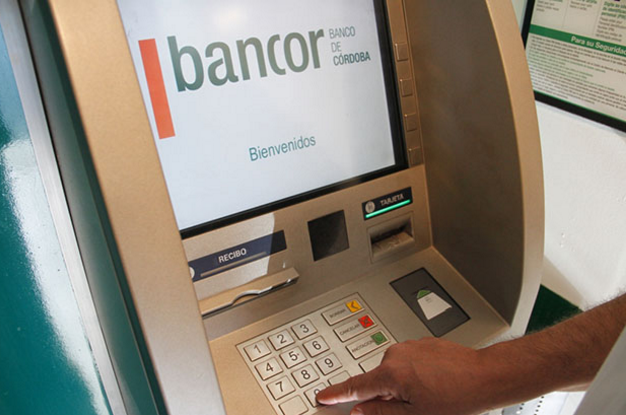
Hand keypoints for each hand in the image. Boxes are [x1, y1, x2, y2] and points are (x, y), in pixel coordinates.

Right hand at [316, 338, 491, 414]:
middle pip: (378, 380)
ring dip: (402, 384)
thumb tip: (361, 411)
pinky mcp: (421, 343)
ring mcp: (409, 346)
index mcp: (390, 373)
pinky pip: (408, 361)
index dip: (337, 393)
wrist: (486, 375)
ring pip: (394, 370)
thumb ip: (382, 412)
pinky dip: (413, 373)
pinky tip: (434, 383)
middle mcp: (396, 354)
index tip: (323, 395)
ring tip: (430, 395)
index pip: (355, 386)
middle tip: (412, 407)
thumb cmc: (457, 396)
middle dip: (386, 394)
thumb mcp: (416, 414)